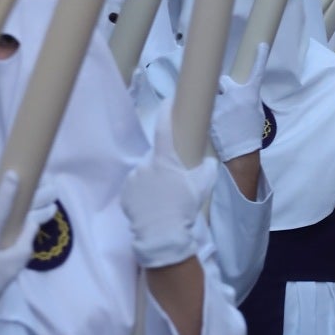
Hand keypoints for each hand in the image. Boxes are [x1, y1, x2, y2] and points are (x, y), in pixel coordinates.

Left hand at [120, 105, 217, 269]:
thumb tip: (208, 161)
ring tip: (162, 198)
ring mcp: (133, 178)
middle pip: (155, 156)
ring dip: (153, 179)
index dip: (167, 111)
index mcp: (164, 159)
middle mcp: (145, 163)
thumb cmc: (183, 207)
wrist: (161, 234)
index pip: (164, 128)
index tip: (169, 100)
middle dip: (163, 164)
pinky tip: (152, 205)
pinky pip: (135, 187)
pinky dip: (143, 192)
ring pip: (145, 172)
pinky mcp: (125, 192)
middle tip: (173, 181)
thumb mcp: (203, 187)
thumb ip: (208, 169)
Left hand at [211, 45, 268, 162]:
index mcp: (250, 94)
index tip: (260, 46)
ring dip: (212, 99)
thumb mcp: (256, 113)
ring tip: (216, 114)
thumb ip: (248, 98)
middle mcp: (235, 95)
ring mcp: (220, 104)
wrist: (241, 154)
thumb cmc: (250, 134)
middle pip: (223, 81)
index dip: (260, 58)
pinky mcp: (208, 113)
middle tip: (223, 102)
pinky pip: (203, 105)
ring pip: (211, 92)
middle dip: (222, 88)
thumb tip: (242, 91)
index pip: (257, 72)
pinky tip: (208, 121)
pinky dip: (204, 111)